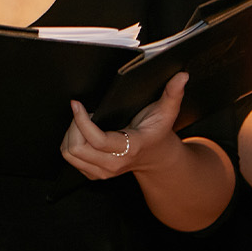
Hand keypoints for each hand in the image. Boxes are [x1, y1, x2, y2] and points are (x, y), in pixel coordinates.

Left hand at [62, 71, 188, 180]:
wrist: (157, 157)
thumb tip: (182, 76)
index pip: (97, 140)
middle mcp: (115, 163)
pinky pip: (72, 160)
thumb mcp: (167, 112)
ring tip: (80, 121)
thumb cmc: (157, 132)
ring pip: (70, 154)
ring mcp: (104, 171)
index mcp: (131, 147)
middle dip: (73, 126)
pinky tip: (81, 133)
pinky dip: (70, 144)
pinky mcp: (95, 173)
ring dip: (70, 135)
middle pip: (77, 148)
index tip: (77, 104)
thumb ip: (173, 94)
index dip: (81, 121)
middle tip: (80, 111)